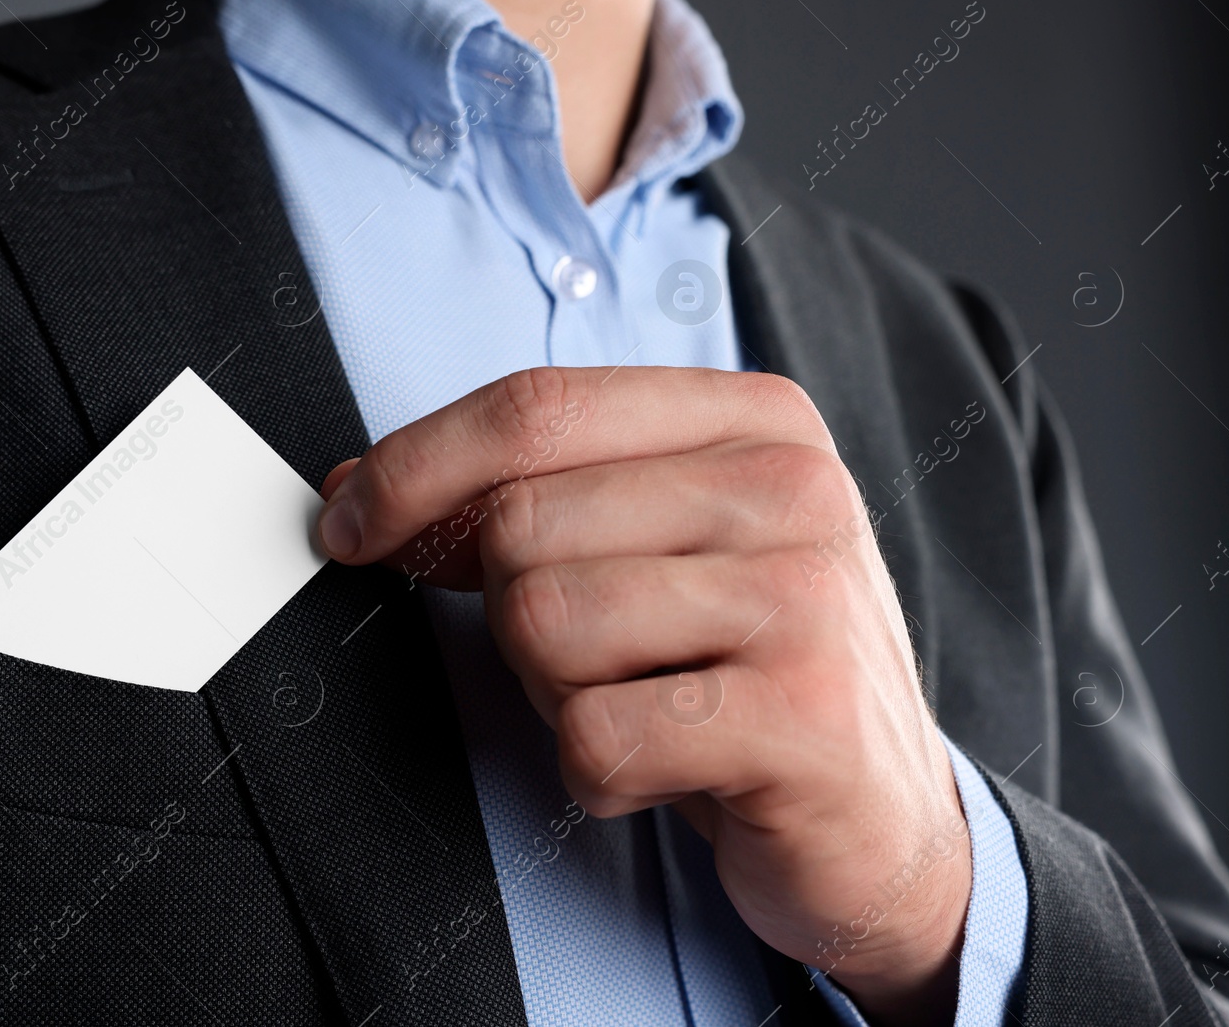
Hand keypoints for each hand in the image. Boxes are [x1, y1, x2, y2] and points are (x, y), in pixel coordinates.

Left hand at [317, 368, 971, 1025]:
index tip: (348, 526)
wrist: (881, 820)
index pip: (534, 407)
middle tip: (605, 663)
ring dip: (559, 695)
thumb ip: (534, 493)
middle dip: (516, 617)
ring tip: (648, 708)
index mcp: (754, 420)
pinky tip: (676, 772)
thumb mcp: (656, 549)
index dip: (414, 467)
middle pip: (521, 525)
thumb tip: (356, 489)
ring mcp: (807, 599)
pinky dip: (601, 776)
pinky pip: (594, 737)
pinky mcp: (803, 717)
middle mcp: (792, 488)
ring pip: (543, 626)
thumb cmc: (741, 673)